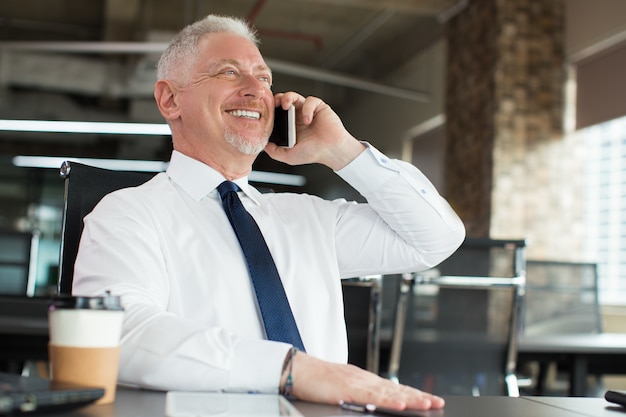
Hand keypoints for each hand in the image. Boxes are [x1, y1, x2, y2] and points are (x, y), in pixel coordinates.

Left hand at [264, 92, 365, 170]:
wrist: (331, 151)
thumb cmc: (314, 153)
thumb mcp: (289, 156)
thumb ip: (275, 152)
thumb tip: (263, 146)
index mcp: (291, 126)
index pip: (277, 113)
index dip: (271, 110)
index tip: (266, 112)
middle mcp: (298, 117)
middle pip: (284, 101)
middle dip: (277, 100)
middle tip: (274, 104)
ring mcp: (308, 111)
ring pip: (295, 96)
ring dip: (288, 98)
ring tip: (286, 105)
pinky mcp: (319, 107)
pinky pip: (310, 100)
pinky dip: (307, 108)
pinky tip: (308, 119)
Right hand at [288, 351, 444, 410]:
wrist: (297, 370)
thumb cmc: (316, 381)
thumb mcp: (342, 387)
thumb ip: (359, 394)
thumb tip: (372, 402)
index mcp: (364, 380)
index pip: (394, 388)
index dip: (413, 394)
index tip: (429, 399)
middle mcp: (365, 379)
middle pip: (396, 390)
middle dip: (418, 397)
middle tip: (438, 402)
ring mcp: (358, 383)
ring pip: (389, 393)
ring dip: (410, 399)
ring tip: (427, 404)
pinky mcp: (348, 390)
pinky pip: (372, 397)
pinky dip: (388, 401)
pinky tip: (400, 405)